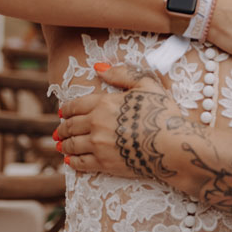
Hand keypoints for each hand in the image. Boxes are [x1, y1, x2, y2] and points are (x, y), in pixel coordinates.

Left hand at [57, 64, 172, 175]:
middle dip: (62, 128)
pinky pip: (81, 163)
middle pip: (70, 126)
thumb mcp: (147, 85)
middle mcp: (96, 124)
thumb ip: (121, 74)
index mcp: (104, 103)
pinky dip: (72, 161)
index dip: (66, 109)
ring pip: (72, 145)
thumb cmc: (163, 112)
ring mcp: (98, 145)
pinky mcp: (104, 164)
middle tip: (59, 131)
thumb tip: (98, 67)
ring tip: (61, 145)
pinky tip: (70, 160)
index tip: (61, 113)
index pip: (75, 106)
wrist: (172, 145)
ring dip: (64, 144)